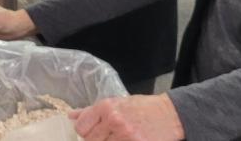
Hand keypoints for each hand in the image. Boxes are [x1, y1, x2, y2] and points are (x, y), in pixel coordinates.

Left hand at [70, 94, 184, 140]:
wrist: (169, 115)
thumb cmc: (142, 108)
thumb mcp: (116, 103)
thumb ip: (92, 111)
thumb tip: (71, 115)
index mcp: (106, 107)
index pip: (81, 126)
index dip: (83, 131)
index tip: (89, 132)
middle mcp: (114, 120)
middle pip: (89, 139)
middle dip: (94, 139)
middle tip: (104, 135)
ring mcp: (125, 135)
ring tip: (115, 137)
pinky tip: (123, 139)